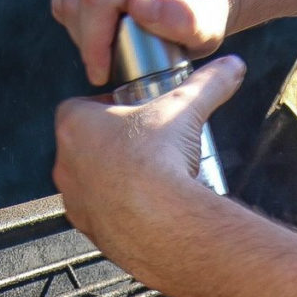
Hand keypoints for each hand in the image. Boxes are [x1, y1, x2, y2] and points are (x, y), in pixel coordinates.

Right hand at [52, 0, 230, 85]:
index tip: (101, 71)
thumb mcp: (208, 24)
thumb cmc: (204, 6)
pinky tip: (97, 21)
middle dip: (85, 38)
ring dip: (78, 27)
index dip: (93, 40)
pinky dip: (73, 11)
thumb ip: (184, 19)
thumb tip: (139, 5)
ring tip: (104, 41)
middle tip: (104, 61)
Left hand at [53, 55, 244, 268]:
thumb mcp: (186, 109)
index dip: (106, 109)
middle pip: (83, 146)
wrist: (160, 222)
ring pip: (90, 184)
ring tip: (147, 181)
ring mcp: (75, 201)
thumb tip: (231, 66)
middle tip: (143, 148)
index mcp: (75, 124)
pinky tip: (145, 210)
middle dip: (110, 146)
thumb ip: (207, 84)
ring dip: (112, 181)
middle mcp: (65, 163)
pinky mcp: (89, 230)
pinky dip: (118, 212)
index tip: (133, 115)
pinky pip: (100, 217)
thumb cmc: (158, 160)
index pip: (80, 107)